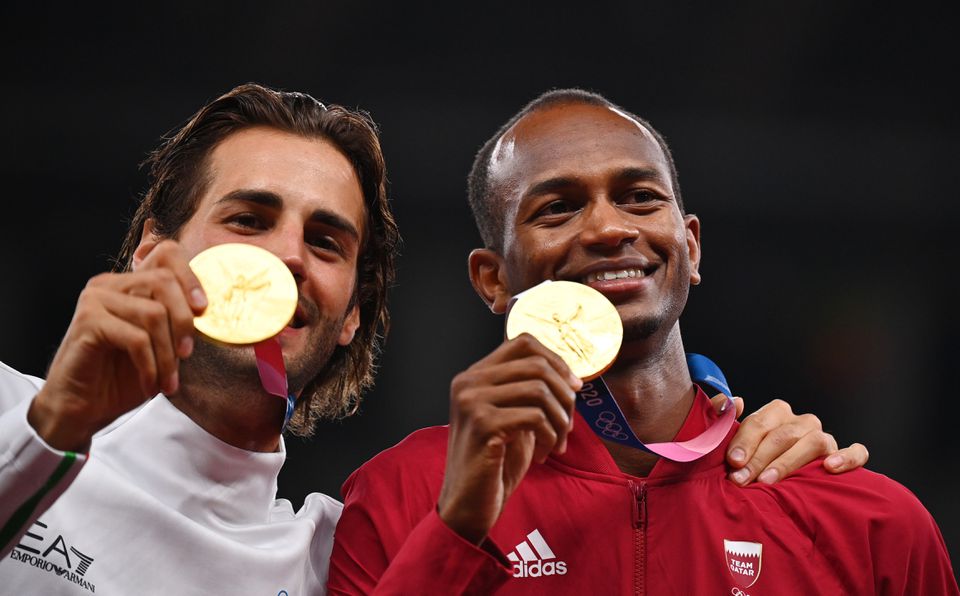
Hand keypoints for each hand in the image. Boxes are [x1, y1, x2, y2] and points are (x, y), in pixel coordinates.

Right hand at [27, 240, 206, 451]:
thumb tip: (209, 309)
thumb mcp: (161, 346)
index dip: (191, 277)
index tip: (204, 309)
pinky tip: (151, 386)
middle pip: (164, 281)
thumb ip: (178, 322)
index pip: (167, 254)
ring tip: (169, 382)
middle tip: (187, 355)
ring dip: (168, 355)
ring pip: (153, 313)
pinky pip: (136, 338)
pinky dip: (151, 366)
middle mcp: (110, 283)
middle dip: (184, 321)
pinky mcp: (87, 321)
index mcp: (130, 283)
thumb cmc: (123, 377)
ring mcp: (96, 299)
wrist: (83, 409)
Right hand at [438, 334, 580, 544]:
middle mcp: (468, 382)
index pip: (522, 341)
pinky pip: (535, 416)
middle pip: (536, 364)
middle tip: (569, 425)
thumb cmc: (495, 463)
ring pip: (539, 389)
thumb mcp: (513, 418)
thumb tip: (569, 374)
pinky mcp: (482, 425)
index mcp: (474, 375)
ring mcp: (471, 401)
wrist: (469, 505)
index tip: (574, 387)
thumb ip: (529, 392)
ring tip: (557, 443)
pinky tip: (544, 454)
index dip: (556, 360)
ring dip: (560, 419)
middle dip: (565, 395)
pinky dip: (550, 436)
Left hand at [710, 396, 869, 484]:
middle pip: (782, 435)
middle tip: (743, 479)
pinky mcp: (845, 455)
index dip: (745, 441)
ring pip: (814, 442)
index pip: (760, 422)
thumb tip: (735, 401)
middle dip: (759, 458)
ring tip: (769, 480)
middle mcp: (802, 422)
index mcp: (776, 413)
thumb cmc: (755, 460)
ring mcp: (825, 438)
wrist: (780, 480)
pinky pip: (856, 452)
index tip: (732, 461)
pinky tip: (830, 467)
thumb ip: (728, 420)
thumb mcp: (738, 443)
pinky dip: (847, 457)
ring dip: (789, 462)